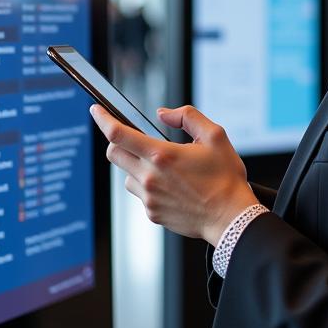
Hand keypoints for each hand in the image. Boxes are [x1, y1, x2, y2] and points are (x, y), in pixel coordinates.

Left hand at [89, 104, 259, 245]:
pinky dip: (149, 187)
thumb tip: (163, 113)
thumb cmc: (225, 178)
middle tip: (135, 141)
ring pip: (126, 176)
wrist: (230, 217)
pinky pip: (140, 195)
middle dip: (118, 143)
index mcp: (162, 155)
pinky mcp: (152, 214)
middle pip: (114, 154)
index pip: (118, 134)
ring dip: (137, 167)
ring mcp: (149, 198)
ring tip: (166, 170)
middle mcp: (150, 177)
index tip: (96, 110)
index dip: (102, 118)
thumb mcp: (215, 136)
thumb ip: (187, 117)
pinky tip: (173, 188)